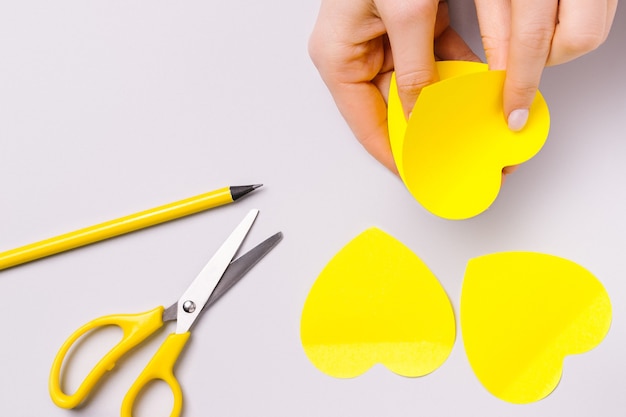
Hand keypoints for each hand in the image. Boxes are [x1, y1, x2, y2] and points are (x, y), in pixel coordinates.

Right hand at [309, 0, 479, 172]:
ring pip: (419, 84)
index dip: (394, 154)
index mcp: (339, 60)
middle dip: (425, 128)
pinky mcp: (411, 23)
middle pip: (395, 108)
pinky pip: (436, 56)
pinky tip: (476, 86)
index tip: (418, 175)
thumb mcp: (405, 14)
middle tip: (453, 151)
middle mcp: (359, 53)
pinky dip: (457, 69)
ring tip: (468, 124)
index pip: (367, 125)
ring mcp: (386, 39)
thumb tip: (423, 114)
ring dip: (445, 100)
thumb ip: (417, 68)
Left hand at [475, 0, 617, 132]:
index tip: (514, 113)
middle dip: (548, 59)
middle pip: (577, 42)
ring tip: (539, 24)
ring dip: (562, 43)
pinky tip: (555, 16)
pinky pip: (601, 17)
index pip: (532, 43)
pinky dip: (575, 26)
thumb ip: (496, 28)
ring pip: (594, 33)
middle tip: (525, 54)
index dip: (520, 84)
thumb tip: (499, 72)